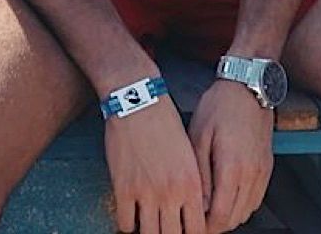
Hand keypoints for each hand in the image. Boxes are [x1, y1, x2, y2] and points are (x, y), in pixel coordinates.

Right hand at [105, 94, 206, 233]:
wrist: (139, 101)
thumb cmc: (165, 122)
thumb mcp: (189, 152)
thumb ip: (192, 183)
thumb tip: (193, 209)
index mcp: (191, 183)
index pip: (197, 231)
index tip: (185, 231)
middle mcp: (171, 193)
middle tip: (167, 228)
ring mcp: (146, 192)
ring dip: (149, 231)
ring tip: (150, 224)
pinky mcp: (123, 188)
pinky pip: (125, 223)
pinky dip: (128, 223)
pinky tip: (131, 214)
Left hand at [187, 80, 274, 232]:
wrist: (248, 86)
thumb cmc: (220, 106)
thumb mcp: (199, 135)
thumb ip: (200, 173)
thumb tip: (198, 203)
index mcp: (232, 168)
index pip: (221, 217)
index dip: (205, 227)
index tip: (193, 223)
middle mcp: (251, 174)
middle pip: (235, 219)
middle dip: (215, 224)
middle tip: (199, 217)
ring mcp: (262, 171)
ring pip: (247, 212)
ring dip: (229, 216)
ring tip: (211, 207)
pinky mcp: (267, 167)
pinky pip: (256, 199)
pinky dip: (242, 205)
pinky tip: (228, 195)